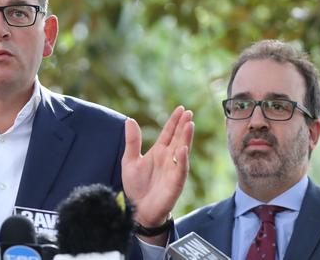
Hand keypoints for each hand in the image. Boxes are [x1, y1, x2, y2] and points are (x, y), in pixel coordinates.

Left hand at [121, 106, 193, 239]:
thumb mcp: (130, 160)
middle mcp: (168, 159)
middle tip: (188, 112)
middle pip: (178, 138)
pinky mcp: (175, 183)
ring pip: (182, 150)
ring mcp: (173, 170)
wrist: (138, 209)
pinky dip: (182, 159)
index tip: (181, 108)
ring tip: (189, 124)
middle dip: (183, 125)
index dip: (174, 121)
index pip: (168, 133)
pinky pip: (180, 169)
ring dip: (186, 138)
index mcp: (158, 152)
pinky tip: (183, 148)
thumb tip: (130, 120)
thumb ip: (132, 141)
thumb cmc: (137, 186)